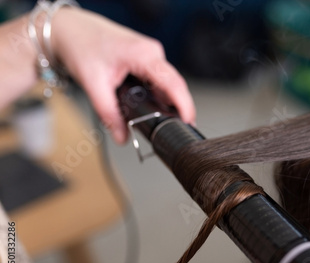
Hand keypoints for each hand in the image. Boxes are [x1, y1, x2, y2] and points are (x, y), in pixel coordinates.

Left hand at [51, 7, 195, 142]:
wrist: (70, 30)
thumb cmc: (81, 45)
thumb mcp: (93, 85)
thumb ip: (109, 114)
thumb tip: (121, 136)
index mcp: (143, 54)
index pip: (173, 83)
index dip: (185, 105)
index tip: (189, 121)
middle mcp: (152, 52)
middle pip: (173, 85)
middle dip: (175, 108)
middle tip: (171, 127)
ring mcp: (151, 54)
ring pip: (166, 83)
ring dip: (164, 101)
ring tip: (156, 117)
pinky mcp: (146, 58)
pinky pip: (159, 79)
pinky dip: (156, 93)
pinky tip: (148, 103)